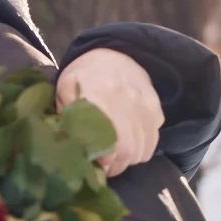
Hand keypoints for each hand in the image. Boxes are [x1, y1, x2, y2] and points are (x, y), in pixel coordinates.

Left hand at [56, 48, 162, 176]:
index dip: (100, 160)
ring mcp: (144, 107)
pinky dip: (141, 151)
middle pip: (126, 151)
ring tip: (115, 156)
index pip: (106, 142)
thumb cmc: (83, 77)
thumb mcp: (64, 91)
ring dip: (127, 160)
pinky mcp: (156, 110)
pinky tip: (129, 146)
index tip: (92, 164)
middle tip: (103, 165)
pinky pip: (153, 142)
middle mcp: (124, 103)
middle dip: (114, 166)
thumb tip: (67, 145)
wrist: (114, 53)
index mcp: (96, 97)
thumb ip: (64, 117)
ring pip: (141, 150)